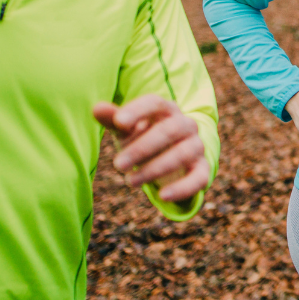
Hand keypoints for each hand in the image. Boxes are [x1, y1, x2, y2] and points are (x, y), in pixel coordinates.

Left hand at [93, 95, 209, 202]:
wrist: (171, 160)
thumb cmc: (143, 138)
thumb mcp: (127, 130)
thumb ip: (113, 119)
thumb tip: (96, 108)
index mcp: (166, 109)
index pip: (155, 103)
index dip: (137, 110)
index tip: (118, 122)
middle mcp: (186, 125)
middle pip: (169, 130)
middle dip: (142, 148)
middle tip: (117, 164)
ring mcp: (196, 147)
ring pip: (181, 154)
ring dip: (155, 168)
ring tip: (129, 182)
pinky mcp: (202, 170)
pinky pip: (198, 178)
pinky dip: (182, 188)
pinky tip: (162, 196)